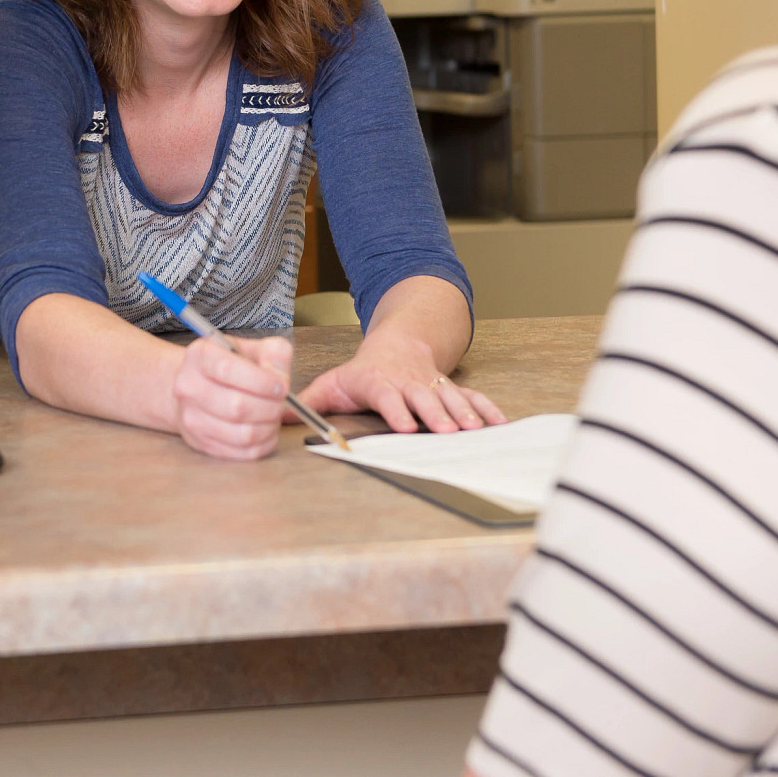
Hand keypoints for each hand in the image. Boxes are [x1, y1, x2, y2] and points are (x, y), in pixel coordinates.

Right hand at [169, 333, 293, 459]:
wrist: (197, 387)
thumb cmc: (230, 366)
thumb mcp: (252, 348)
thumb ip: (274, 354)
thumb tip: (281, 380)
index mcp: (200, 355)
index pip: (227, 369)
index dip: (261, 381)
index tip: (281, 387)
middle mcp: (189, 386)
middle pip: (236, 406)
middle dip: (270, 407)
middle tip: (281, 402)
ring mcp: (191, 417)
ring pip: (243, 434)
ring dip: (269, 427)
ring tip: (274, 416)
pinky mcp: (201, 442)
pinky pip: (243, 452)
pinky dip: (264, 443)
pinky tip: (267, 430)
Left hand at [295, 327, 504, 433]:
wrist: (398, 346)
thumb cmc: (362, 372)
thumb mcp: (333, 383)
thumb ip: (310, 404)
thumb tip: (277, 417)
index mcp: (379, 382)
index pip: (387, 396)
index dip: (396, 410)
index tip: (405, 425)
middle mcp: (409, 383)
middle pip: (423, 398)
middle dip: (436, 413)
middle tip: (447, 431)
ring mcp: (432, 385)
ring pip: (450, 397)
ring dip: (464, 413)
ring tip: (475, 431)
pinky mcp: (450, 389)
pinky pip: (472, 397)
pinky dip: (487, 409)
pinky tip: (500, 424)